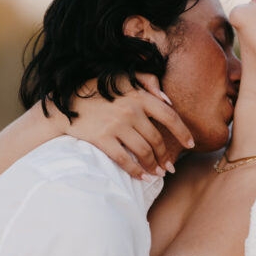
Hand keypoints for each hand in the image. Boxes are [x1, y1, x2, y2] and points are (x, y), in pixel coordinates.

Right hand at [52, 74, 194, 178]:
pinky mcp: (102, 139)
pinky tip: (142, 177)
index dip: (183, 132)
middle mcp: (130, 111)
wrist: (64, 105)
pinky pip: (125, 160)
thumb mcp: (122, 78)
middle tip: (170, 167)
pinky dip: (137, 171)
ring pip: (144, 151)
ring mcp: (116, 125)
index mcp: (138, 96)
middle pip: (157, 139)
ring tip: (158, 173)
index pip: (169, 116)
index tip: (191, 145)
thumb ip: (146, 82)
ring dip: (154, 166)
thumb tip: (167, 99)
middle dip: (166, 156)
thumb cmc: (96, 91)